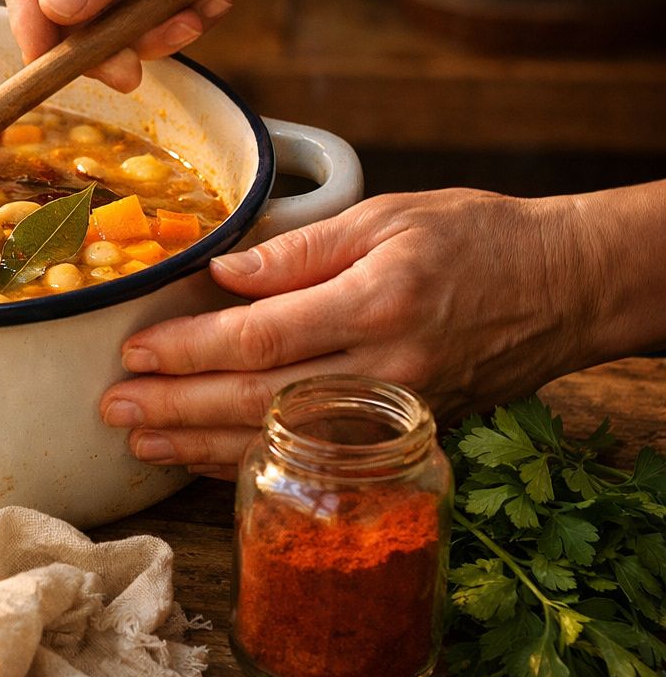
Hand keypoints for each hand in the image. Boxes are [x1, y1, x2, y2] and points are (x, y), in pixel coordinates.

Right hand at [0, 0, 267, 90]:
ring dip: (147, 31)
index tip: (49, 63)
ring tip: (195, 18)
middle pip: (57, 0)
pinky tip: (212, 2)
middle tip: (129, 74)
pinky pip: (138, 16)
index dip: (29, 17)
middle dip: (98, 39)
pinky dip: (172, 20)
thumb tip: (54, 9)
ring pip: (101, 18)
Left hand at [100, 190, 606, 478]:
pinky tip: (203, 458)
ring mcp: (395, 412)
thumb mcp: (385, 217)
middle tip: (114, 407)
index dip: (190, 349)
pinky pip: (314, 454)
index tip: (136, 352)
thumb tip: (221, 273)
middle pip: (258, 399)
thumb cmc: (473, 239)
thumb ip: (298, 249)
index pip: (260, 337)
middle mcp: (384, 370)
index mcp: (375, 303)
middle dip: (177, 407)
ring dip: (202, 446)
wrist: (563, 288)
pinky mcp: (402, 435)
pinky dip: (253, 459)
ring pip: (281, 440)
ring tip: (141, 441)